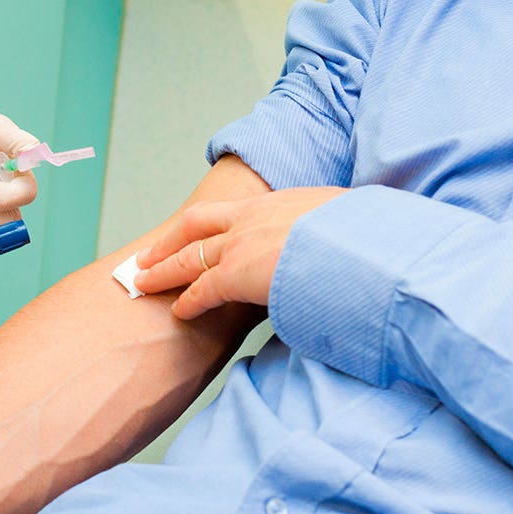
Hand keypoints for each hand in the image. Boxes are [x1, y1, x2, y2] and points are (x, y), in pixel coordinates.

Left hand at [134, 187, 345, 320]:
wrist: (362, 242)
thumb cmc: (368, 237)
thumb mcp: (349, 221)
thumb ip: (335, 233)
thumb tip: (345, 244)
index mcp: (283, 202)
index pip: (236, 213)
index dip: (214, 224)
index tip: (202, 234)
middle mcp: (255, 217)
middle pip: (197, 226)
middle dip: (171, 241)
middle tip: (150, 254)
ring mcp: (242, 244)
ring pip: (189, 255)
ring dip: (164, 269)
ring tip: (145, 281)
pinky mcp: (236, 274)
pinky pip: (202, 290)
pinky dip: (188, 301)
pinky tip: (178, 311)